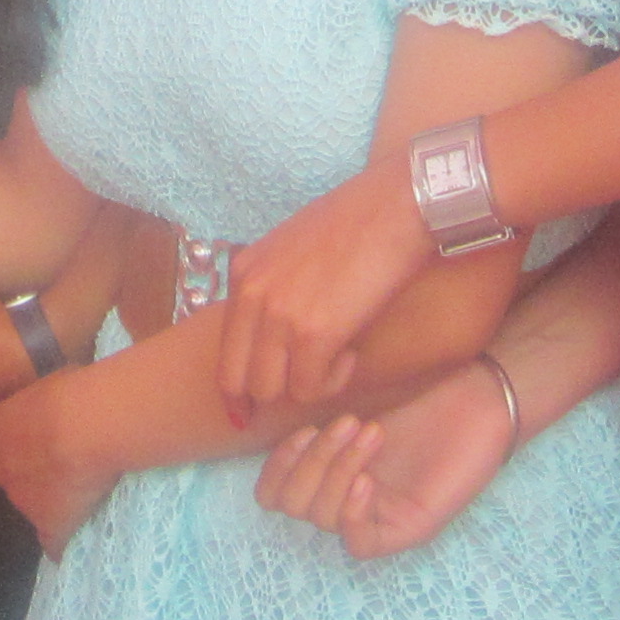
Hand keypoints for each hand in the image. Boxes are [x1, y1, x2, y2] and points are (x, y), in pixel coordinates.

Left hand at [0, 366, 111, 556]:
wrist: (86, 427)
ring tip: (91, 492)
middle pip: (18, 478)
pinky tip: (80, 536)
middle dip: (40, 476)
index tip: (62, 440)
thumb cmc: (73, 393)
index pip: (10, 444)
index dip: (38, 444)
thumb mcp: (54, 382)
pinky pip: (54, 542)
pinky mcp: (48, 527)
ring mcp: (22, 502)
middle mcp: (0, 468)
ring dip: (56, 505)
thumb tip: (62, 399)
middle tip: (74, 466)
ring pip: (36, 508)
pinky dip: (64, 541)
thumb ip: (47, 402)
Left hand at [211, 162, 430, 413]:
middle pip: (238, 380)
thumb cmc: (358, 222)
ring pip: (270, 390)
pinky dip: (331, 382)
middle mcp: (252, 294)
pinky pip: (308, 388)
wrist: (396, 206)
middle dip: (266, 398)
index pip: (223, 351)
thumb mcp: (293, 248)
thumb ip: (275, 286)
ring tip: (336, 359)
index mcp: (244, 272)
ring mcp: (279, 315)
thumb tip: (274, 333)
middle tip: (300, 391)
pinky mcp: (314, 333)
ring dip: (304, 386)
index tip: (245, 412)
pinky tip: (351, 353)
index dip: (235, 390)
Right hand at [258, 359, 520, 559]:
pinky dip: (353, 512)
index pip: (273, 495)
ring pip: (321, 517)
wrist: (481, 398)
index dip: (276, 467)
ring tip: (370, 433)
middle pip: (291, 506)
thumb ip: (310, 420)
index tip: (302, 430)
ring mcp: (377, 518)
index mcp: (330, 475)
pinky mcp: (409, 529)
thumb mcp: (354, 401)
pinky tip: (369, 480)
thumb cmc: (422, 394)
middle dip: (311, 461)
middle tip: (347, 424)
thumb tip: (261, 409)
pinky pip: (359, 542)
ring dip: (337, 469)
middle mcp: (348, 501)